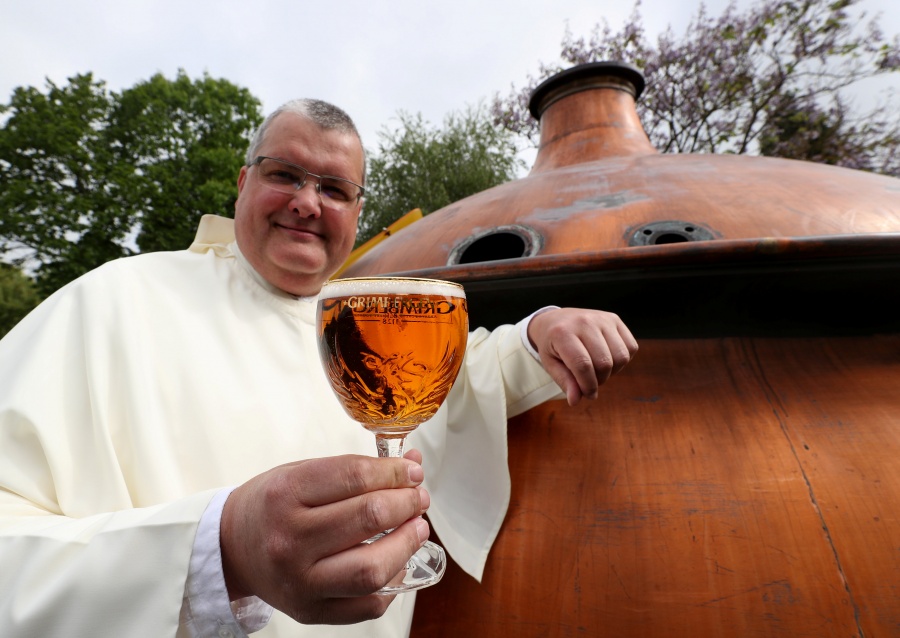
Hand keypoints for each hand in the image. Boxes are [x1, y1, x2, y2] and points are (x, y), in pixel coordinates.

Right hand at [220, 450, 428, 624]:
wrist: (231, 549)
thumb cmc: (271, 506)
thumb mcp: (302, 473)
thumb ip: (356, 470)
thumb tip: (412, 463)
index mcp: (285, 494)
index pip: (355, 477)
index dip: (395, 472)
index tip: (412, 470)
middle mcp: (289, 540)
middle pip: (369, 518)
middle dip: (406, 503)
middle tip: (418, 497)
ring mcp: (300, 581)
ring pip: (372, 569)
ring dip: (407, 544)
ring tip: (417, 528)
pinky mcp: (310, 611)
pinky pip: (368, 605)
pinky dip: (393, 582)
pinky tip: (397, 561)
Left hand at [527, 307, 637, 405]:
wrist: (555, 319)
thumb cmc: (552, 345)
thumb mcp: (550, 364)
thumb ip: (564, 381)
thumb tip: (575, 401)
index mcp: (562, 333)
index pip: (583, 365)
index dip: (588, 386)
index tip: (588, 394)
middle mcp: (584, 322)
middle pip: (604, 363)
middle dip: (599, 380)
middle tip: (590, 380)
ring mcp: (602, 318)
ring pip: (621, 357)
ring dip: (612, 371)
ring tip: (598, 369)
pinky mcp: (615, 319)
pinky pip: (631, 347)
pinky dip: (622, 360)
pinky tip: (608, 358)